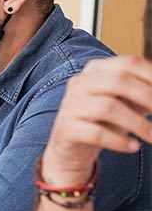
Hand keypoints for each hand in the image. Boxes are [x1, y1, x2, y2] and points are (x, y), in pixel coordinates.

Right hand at [42, 55, 151, 185]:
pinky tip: (133, 147)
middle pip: (119, 81)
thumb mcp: (128, 102)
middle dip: (148, 98)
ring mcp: (70, 105)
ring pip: (108, 108)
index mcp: (96, 70)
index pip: (130, 63)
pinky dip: (119, 141)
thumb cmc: (105, 120)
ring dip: (138, 124)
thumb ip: (147, 93)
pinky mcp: (66, 128)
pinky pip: (96, 133)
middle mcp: (80, 83)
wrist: (73, 147)